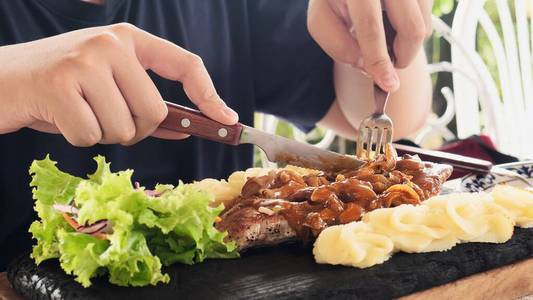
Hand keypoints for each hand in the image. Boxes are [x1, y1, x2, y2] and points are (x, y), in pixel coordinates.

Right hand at [0, 23, 237, 145]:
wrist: (0, 80)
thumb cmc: (59, 88)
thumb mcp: (107, 87)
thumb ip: (146, 104)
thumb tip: (184, 128)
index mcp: (129, 39)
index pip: (186, 64)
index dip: (210, 95)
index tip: (227, 119)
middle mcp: (111, 43)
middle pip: (153, 111)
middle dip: (134, 130)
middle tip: (104, 120)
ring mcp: (85, 60)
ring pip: (124, 128)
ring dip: (104, 135)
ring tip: (77, 113)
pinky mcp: (61, 84)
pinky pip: (91, 136)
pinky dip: (78, 138)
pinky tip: (59, 116)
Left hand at [308, 0, 432, 91]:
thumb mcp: (322, 20)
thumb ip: (337, 45)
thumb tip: (366, 66)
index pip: (371, 28)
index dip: (379, 60)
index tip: (389, 84)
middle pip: (411, 27)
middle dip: (403, 56)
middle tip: (389, 62)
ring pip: (425, 24)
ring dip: (409, 43)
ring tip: (387, 39)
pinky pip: (428, 15)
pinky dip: (415, 27)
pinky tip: (395, 23)